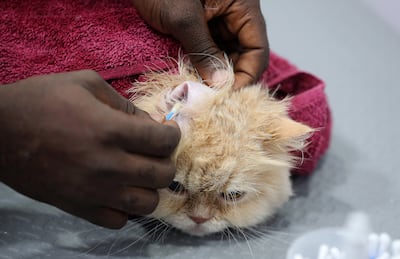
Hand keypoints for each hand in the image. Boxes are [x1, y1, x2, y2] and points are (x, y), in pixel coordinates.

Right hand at [0, 70, 179, 228]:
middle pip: (162, 175)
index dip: (173, 134)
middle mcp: (108, 165)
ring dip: (150, 187)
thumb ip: (124, 103)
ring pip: (147, 204)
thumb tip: (149, 123)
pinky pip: (119, 221)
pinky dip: (126, 208)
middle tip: (156, 152)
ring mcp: (94, 192)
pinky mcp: (79, 208)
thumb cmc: (41, 101)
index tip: (167, 131)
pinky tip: (119, 191)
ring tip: (140, 173)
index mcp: (110, 130)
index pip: (164, 141)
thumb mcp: (85, 83)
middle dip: (167, 160)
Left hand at [131, 0, 268, 88]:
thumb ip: (203, 50)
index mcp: (242, 7)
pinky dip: (204, 66)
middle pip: (244, 55)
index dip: (247, 76)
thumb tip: (220, 84)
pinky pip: (210, 50)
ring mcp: (219, 21)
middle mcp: (235, 15)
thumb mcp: (182, 18)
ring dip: (216, 75)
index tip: (228, 96)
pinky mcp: (202, 26)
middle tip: (212, 99)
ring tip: (201, 93)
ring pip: (227, 56)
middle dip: (230, 78)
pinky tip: (194, 79)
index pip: (258, 50)